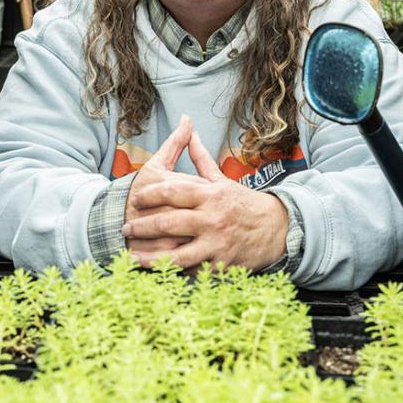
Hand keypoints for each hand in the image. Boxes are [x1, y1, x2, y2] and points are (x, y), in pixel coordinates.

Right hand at [123, 116, 203, 256]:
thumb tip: (188, 119)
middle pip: (198, 213)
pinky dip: (191, 256)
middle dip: (209, 217)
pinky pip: (179, 255)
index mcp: (167, 184)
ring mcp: (159, 231)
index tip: (211, 199)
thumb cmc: (139, 190)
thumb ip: (176, 143)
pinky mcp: (155, 251)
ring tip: (211, 237)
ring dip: (202, 238)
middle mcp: (164, 206)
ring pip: (190, 235)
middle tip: (217, 220)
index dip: (208, 195)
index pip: (199, 189)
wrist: (110, 218)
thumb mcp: (156, 164)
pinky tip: (199, 255)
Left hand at [123, 129, 288, 271]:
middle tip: (125, 227)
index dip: (150, 195)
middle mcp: (212, 219)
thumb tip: (188, 130)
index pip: (173, 191)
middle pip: (168, 222)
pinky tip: (157, 272)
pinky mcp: (221, 265)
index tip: (135, 199)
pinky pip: (192, 271)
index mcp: (210, 195)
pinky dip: (173, 272)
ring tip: (131, 255)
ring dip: (149, 257)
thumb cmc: (243, 204)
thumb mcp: (222, 180)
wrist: (277, 229)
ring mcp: (216, 244)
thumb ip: (200, 159)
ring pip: (176, 254)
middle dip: (142, 226)